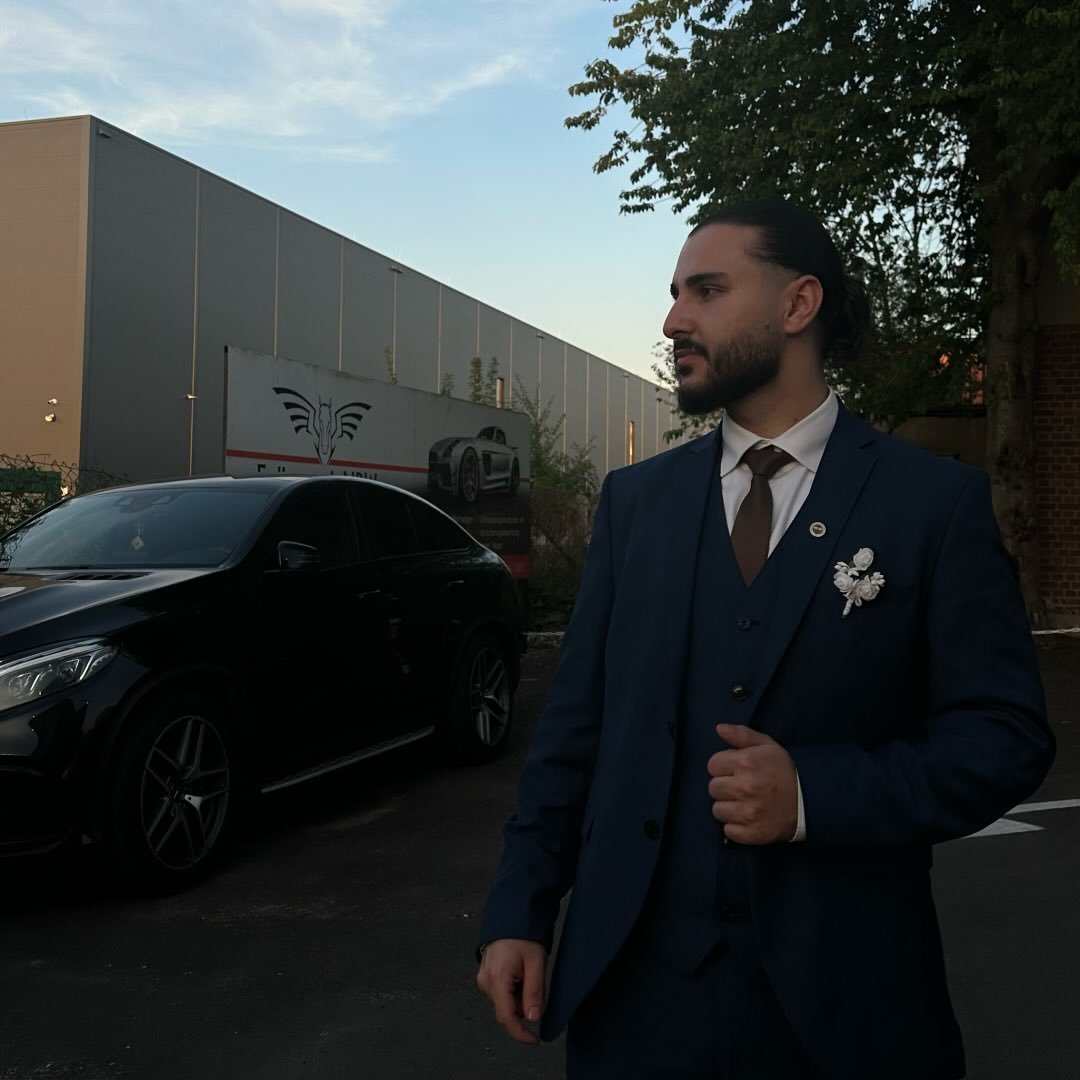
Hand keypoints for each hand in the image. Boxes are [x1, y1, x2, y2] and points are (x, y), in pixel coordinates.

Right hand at [476, 938, 546, 1044]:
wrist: (511, 915)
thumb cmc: (524, 935)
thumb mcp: (536, 963)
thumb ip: (534, 992)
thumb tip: (533, 1018)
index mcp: (498, 979)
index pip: (507, 1017)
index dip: (520, 1033)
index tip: (534, 1040)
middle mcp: (486, 981)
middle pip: (506, 1010)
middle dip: (523, 1007)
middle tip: (536, 984)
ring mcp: (483, 978)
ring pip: (504, 1002)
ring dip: (519, 997)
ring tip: (528, 972)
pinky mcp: (485, 975)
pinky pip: (500, 992)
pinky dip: (513, 990)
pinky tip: (520, 972)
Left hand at [707, 724, 797, 844]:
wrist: (810, 801)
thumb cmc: (785, 770)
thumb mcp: (767, 746)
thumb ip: (741, 735)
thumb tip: (719, 728)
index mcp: (745, 763)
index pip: (712, 765)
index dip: (724, 767)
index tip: (736, 771)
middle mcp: (744, 788)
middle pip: (713, 788)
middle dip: (725, 786)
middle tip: (742, 787)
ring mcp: (747, 813)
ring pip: (717, 810)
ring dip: (729, 807)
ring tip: (745, 803)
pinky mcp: (751, 833)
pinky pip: (728, 830)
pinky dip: (736, 826)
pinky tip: (749, 818)